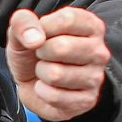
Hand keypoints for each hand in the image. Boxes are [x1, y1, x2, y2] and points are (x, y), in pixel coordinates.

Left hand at [5, 7, 109, 121]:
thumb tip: (34, 39)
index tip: (42, 34)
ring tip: (46, 71)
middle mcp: (99, 51)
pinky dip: (42, 92)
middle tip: (43, 55)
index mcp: (90, 26)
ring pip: (55, 74)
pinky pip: (54, 96)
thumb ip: (23, 22)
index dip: (44, 27)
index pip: (68, 20)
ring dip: (41, 73)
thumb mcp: (22, 30)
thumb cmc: (32, 52)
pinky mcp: (87, 101)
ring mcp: (96, 78)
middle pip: (61, 47)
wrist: (31, 83)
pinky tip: (48, 88)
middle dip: (41, 53)